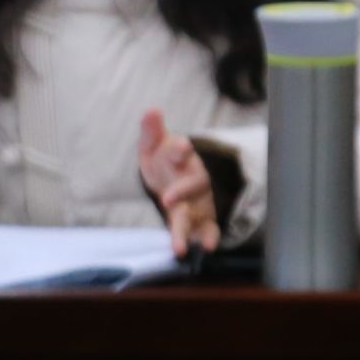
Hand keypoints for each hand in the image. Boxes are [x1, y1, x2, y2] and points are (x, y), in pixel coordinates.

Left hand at [138, 107, 218, 256]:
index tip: (178, 147)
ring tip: (181, 246)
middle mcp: (194, 178)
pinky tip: (208, 248)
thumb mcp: (154, 144)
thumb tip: (151, 110)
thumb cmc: (164, 159)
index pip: (181, 151)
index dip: (179, 149)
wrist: (176, 176)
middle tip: (167, 198)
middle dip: (181, 190)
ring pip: (196, 212)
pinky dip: (209, 237)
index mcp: (182, 157)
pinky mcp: (201, 216)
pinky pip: (208, 228)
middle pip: (192, 184)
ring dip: (188, 227)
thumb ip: (152, 130)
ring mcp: (199, 199)